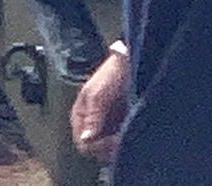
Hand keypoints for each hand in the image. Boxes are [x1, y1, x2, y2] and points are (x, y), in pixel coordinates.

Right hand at [70, 46, 130, 162]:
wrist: (129, 62)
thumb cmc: (111, 74)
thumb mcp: (98, 94)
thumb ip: (92, 117)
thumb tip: (85, 140)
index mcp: (79, 115)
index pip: (83, 144)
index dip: (97, 146)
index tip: (112, 140)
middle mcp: (89, 123)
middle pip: (95, 149)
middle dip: (108, 148)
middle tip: (122, 139)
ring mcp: (103, 125)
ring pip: (107, 149)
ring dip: (118, 146)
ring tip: (128, 134)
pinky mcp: (117, 126)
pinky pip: (118, 142)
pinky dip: (125, 140)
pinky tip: (132, 131)